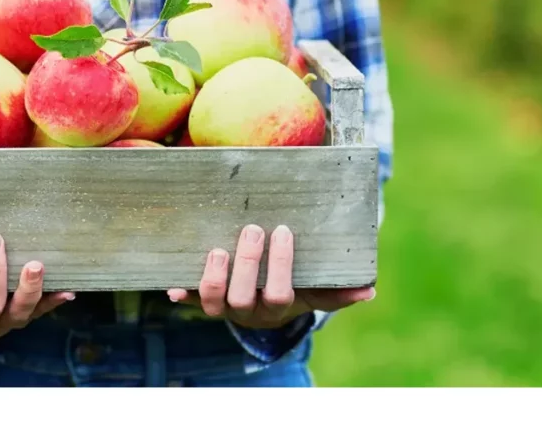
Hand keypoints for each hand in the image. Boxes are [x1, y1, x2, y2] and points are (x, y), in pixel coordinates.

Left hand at [167, 224, 374, 328]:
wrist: (262, 304)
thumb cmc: (293, 288)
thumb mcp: (315, 290)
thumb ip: (339, 291)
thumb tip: (369, 290)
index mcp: (276, 307)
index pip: (281, 293)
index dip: (280, 266)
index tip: (282, 231)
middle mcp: (247, 310)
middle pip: (243, 297)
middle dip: (247, 264)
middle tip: (251, 230)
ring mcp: (222, 305)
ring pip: (212, 302)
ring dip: (211, 278)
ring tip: (216, 250)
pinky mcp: (200, 298)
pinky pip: (188, 298)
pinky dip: (180, 292)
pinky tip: (172, 285)